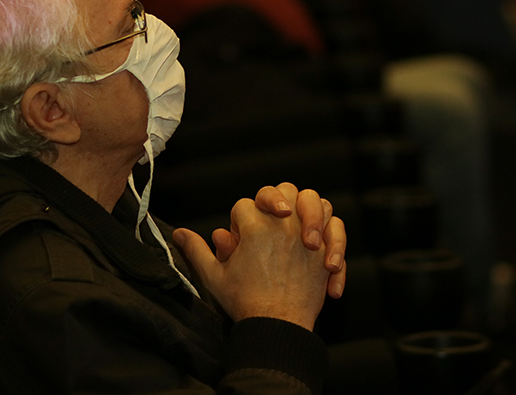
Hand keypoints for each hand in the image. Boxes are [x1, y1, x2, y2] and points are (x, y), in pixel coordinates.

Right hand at [174, 192, 329, 329]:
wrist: (278, 326)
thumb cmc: (246, 303)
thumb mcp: (214, 276)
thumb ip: (197, 250)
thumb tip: (180, 233)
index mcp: (254, 226)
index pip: (246, 205)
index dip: (241, 220)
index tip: (240, 242)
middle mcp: (283, 224)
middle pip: (282, 190)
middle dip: (274, 200)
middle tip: (271, 221)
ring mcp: (307, 234)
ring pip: (313, 200)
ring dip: (307, 210)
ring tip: (297, 227)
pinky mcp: (326, 249)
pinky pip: (336, 226)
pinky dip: (330, 233)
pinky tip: (318, 248)